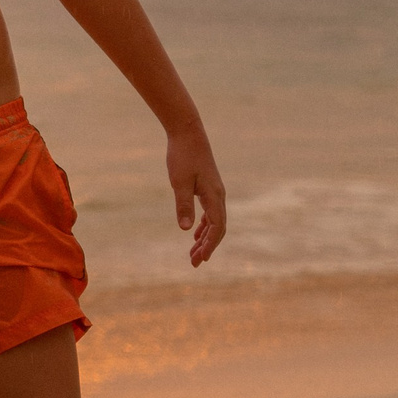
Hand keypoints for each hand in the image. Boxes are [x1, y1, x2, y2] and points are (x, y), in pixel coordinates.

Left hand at [167, 122, 227, 266]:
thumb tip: (184, 229)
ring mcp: (214, 192)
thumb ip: (183, 205)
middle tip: (194, 263)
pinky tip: (194, 233)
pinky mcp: (208, 187)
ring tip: (193, 254)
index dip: (210, 245)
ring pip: (214, 221)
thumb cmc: (182, 157)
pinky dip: (203, 225)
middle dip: (207, 246)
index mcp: (214, 197)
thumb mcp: (179, 182)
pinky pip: (210, 212)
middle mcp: (218, 196)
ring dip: (204, 238)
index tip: (200, 259)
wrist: (187, 134)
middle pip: (217, 228)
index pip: (217, 228)